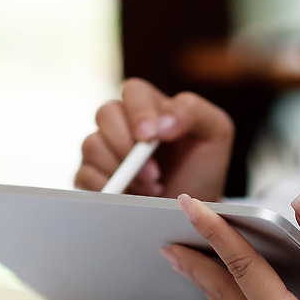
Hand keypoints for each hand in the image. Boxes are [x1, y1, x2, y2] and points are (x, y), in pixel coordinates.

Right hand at [75, 78, 234, 201]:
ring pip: (92, 145)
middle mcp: (122, 122)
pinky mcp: (92, 175)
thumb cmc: (202, 167)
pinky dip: (108, 187)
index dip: (139, 111)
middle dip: (128, 146)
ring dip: (123, 172)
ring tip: (151, 187)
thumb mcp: (215, 132)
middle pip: (105, 114)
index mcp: (151, 106)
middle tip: (154, 173)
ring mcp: (104, 148)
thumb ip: (193, 112)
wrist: (192, 208)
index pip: (133, 91)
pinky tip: (131, 196)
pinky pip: (84, 174)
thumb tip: (161, 124)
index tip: (151, 137)